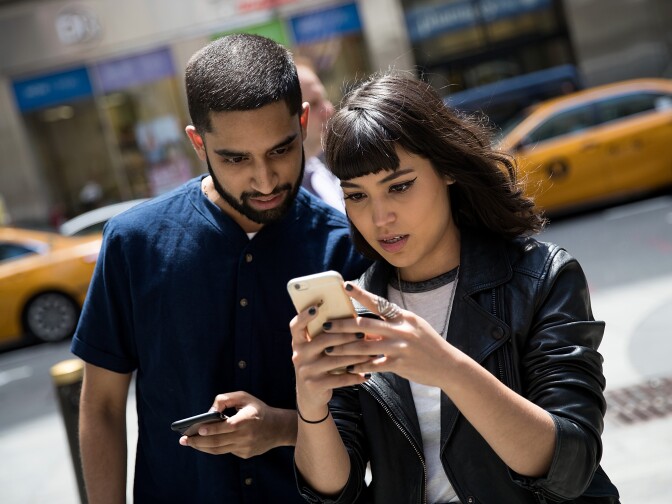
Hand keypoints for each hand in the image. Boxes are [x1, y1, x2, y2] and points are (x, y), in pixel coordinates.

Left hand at [179, 391, 293, 457]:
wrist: (278, 428)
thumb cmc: (257, 409)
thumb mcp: (244, 397)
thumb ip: (226, 399)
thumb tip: (209, 411)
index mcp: (247, 420)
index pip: (227, 426)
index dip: (212, 429)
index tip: (198, 430)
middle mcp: (247, 436)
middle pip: (218, 442)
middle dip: (198, 442)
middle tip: (184, 440)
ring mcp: (246, 447)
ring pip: (219, 450)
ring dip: (202, 447)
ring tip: (189, 443)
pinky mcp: (245, 454)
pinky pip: (226, 451)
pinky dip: (214, 447)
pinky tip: (205, 443)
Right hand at [290, 302, 372, 419]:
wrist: (310, 396)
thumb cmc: (318, 365)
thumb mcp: (315, 351)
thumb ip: (324, 336)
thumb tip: (349, 317)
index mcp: (298, 343)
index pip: (296, 326)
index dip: (304, 316)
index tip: (316, 307)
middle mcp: (299, 355)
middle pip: (323, 340)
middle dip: (345, 336)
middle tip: (363, 333)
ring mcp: (306, 371)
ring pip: (335, 360)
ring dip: (356, 357)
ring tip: (371, 353)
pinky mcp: (315, 385)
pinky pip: (339, 379)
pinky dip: (355, 376)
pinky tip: (367, 374)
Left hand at [321, 282, 453, 386]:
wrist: (449, 365)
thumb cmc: (428, 345)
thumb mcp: (413, 327)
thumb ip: (391, 324)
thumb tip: (367, 324)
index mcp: (404, 317)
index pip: (378, 302)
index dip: (361, 295)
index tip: (345, 287)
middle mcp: (401, 330)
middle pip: (365, 325)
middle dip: (342, 326)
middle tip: (325, 326)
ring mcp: (400, 347)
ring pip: (364, 346)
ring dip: (344, 349)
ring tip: (329, 350)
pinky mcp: (399, 364)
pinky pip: (373, 365)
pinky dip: (359, 367)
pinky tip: (348, 368)